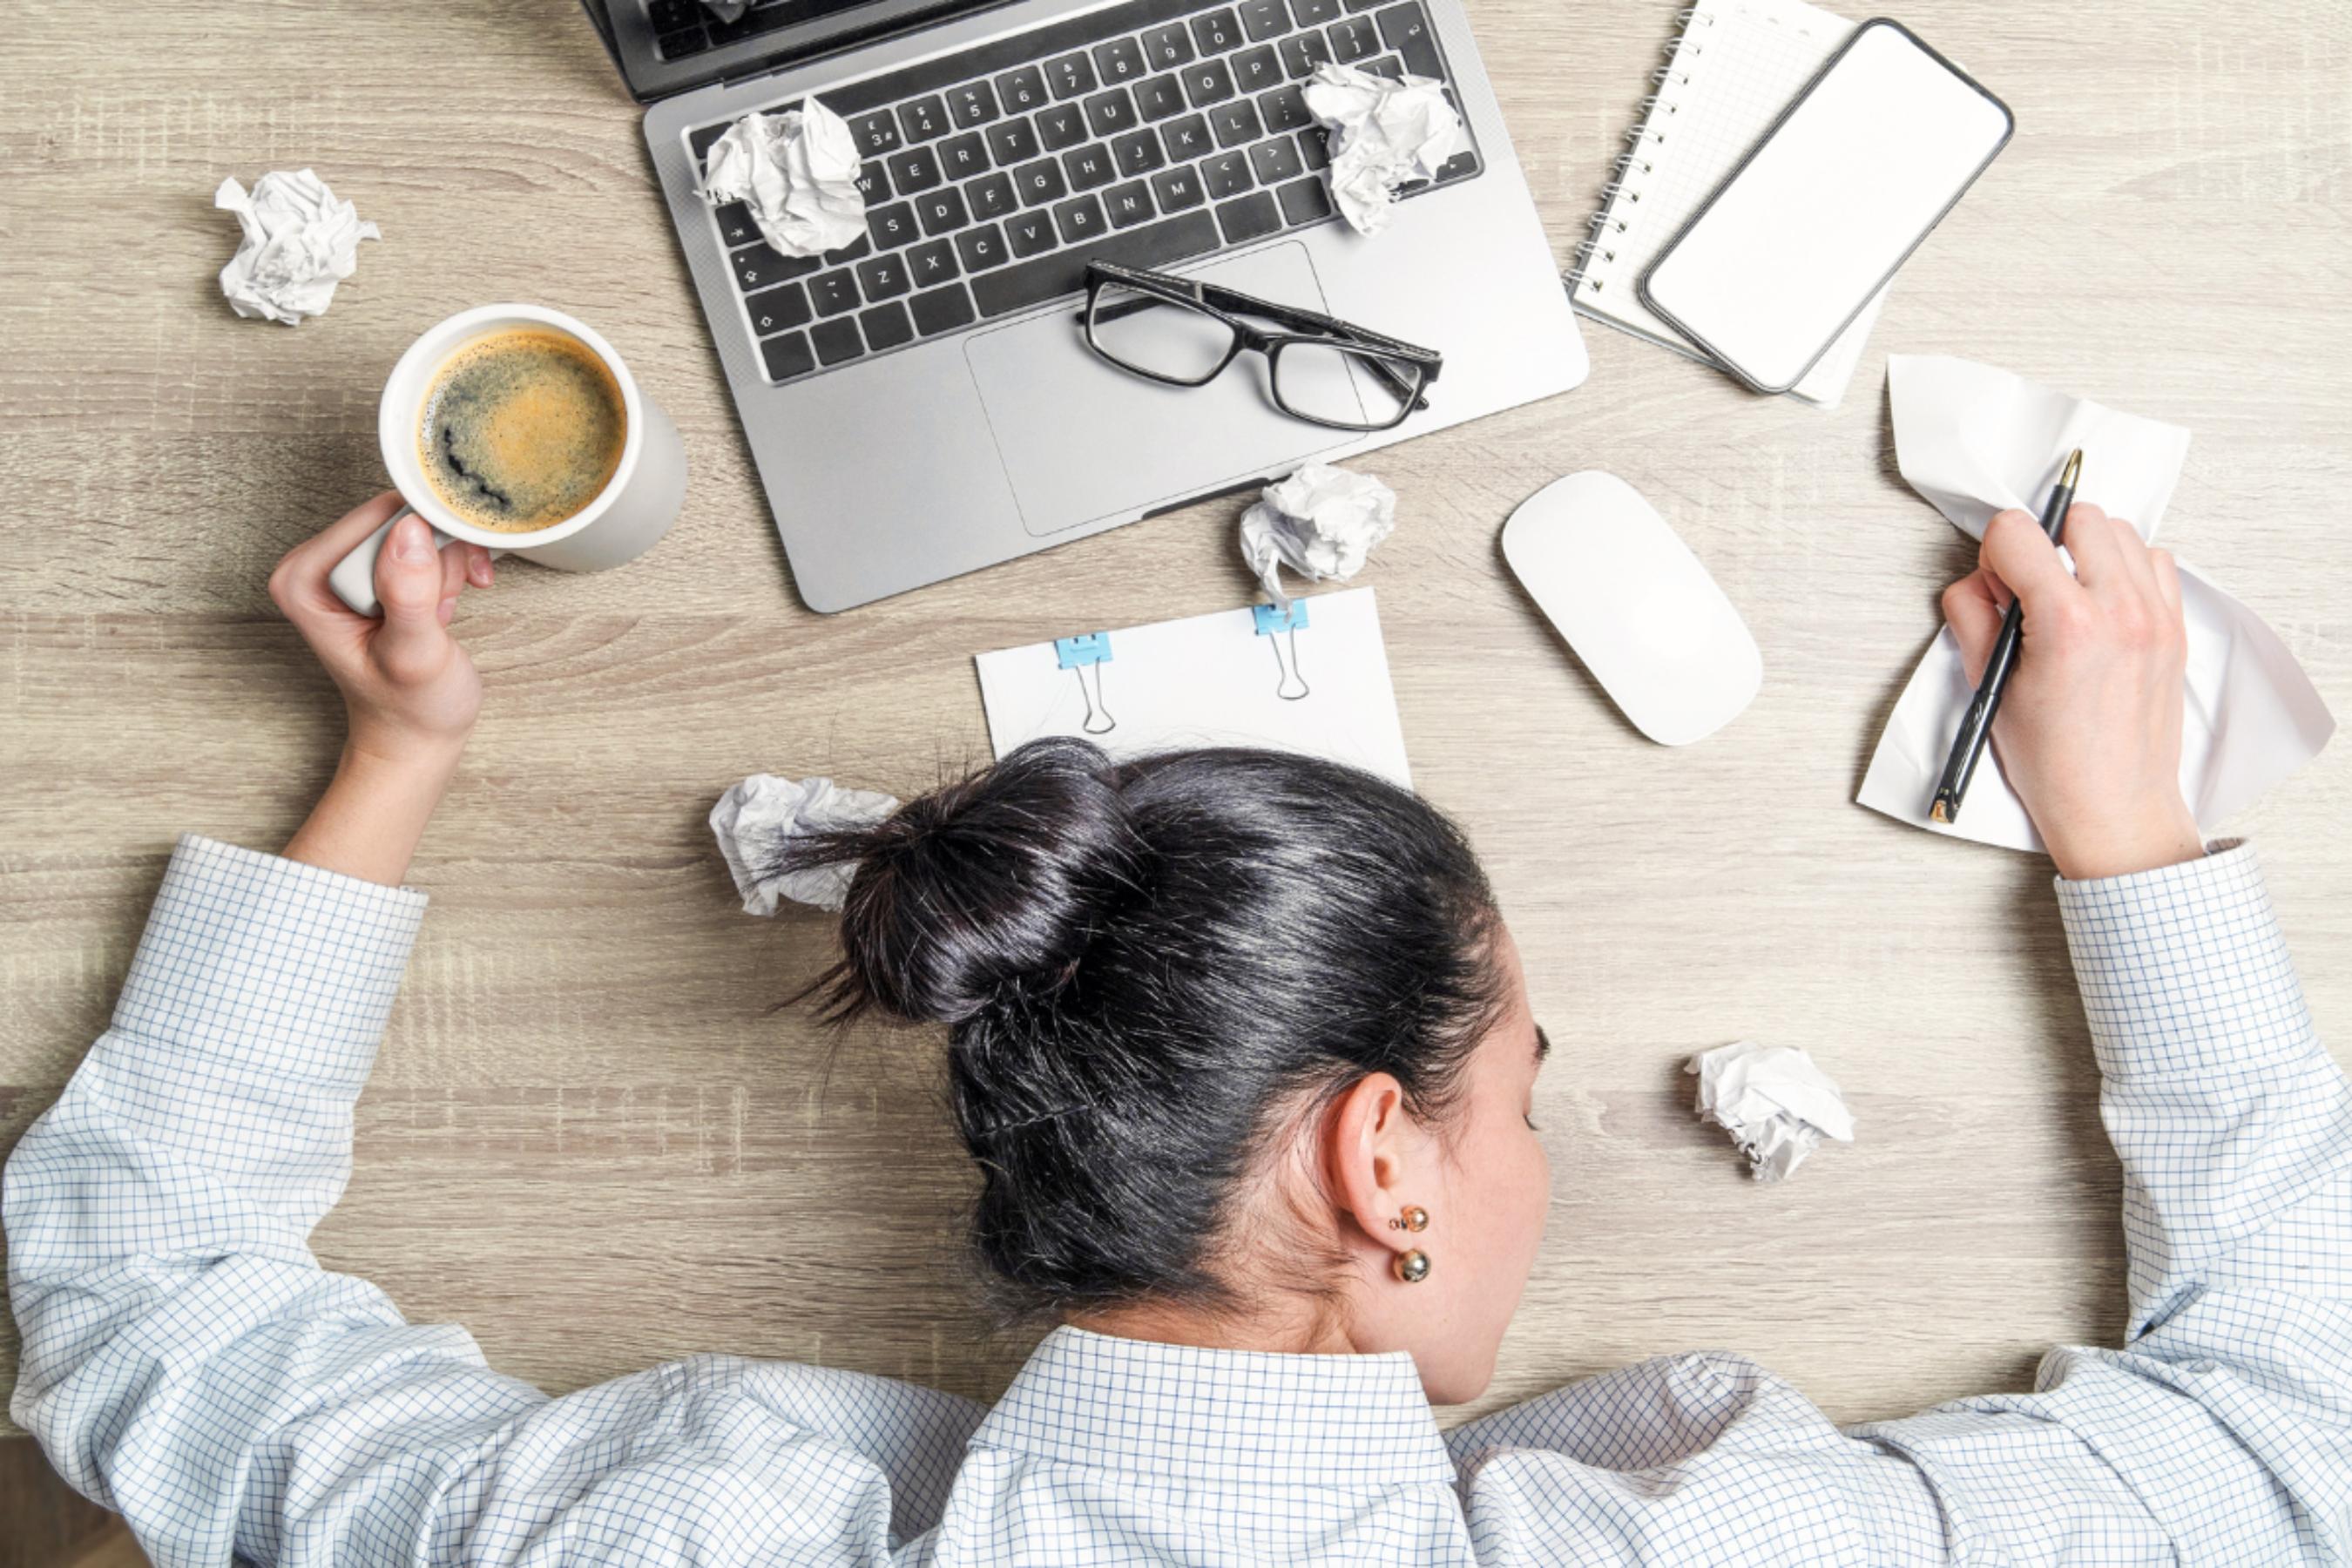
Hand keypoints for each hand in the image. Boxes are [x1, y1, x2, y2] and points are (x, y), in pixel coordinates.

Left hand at [268, 492, 495, 772]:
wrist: (416, 735)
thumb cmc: (409, 708)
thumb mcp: (413, 657)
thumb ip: (408, 596)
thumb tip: (410, 532)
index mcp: (304, 578)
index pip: (376, 518)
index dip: (421, 542)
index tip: (440, 582)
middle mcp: (319, 564)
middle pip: (398, 516)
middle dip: (436, 557)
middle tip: (437, 608)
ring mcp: (349, 566)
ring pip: (419, 525)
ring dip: (447, 566)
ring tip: (439, 615)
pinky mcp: (377, 570)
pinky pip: (425, 539)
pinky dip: (450, 567)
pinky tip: (446, 604)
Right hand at [1941, 503, 2203, 880]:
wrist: (2115, 808)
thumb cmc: (2055, 764)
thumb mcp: (1991, 688)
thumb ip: (1974, 618)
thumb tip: (1977, 583)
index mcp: (2067, 625)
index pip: (2018, 532)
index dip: (1994, 553)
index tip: (1995, 585)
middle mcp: (2120, 612)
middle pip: (2077, 517)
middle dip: (2042, 541)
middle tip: (2028, 588)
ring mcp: (2156, 617)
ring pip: (2120, 531)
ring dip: (2084, 550)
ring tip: (2066, 595)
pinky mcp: (2175, 628)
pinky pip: (2154, 561)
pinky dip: (2124, 568)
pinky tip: (2101, 604)